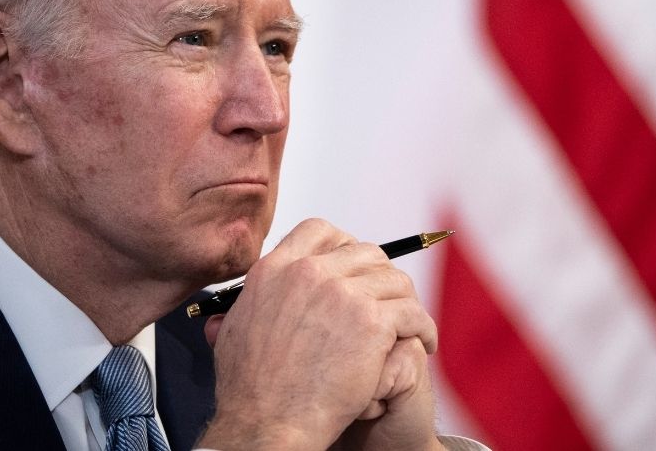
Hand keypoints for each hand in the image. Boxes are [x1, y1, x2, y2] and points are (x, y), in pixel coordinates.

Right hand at [197, 219, 439, 449]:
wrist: (268, 423)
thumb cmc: (249, 390)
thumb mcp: (232, 331)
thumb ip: (247, 304)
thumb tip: (249, 298)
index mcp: (276, 270)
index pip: (321, 231)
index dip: (343, 245)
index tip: (355, 267)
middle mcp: (310, 273)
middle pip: (365, 252)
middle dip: (381, 275)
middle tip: (387, 300)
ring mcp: (343, 294)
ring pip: (395, 280)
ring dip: (406, 302)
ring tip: (411, 324)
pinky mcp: (372, 322)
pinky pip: (413, 313)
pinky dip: (424, 328)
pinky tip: (424, 342)